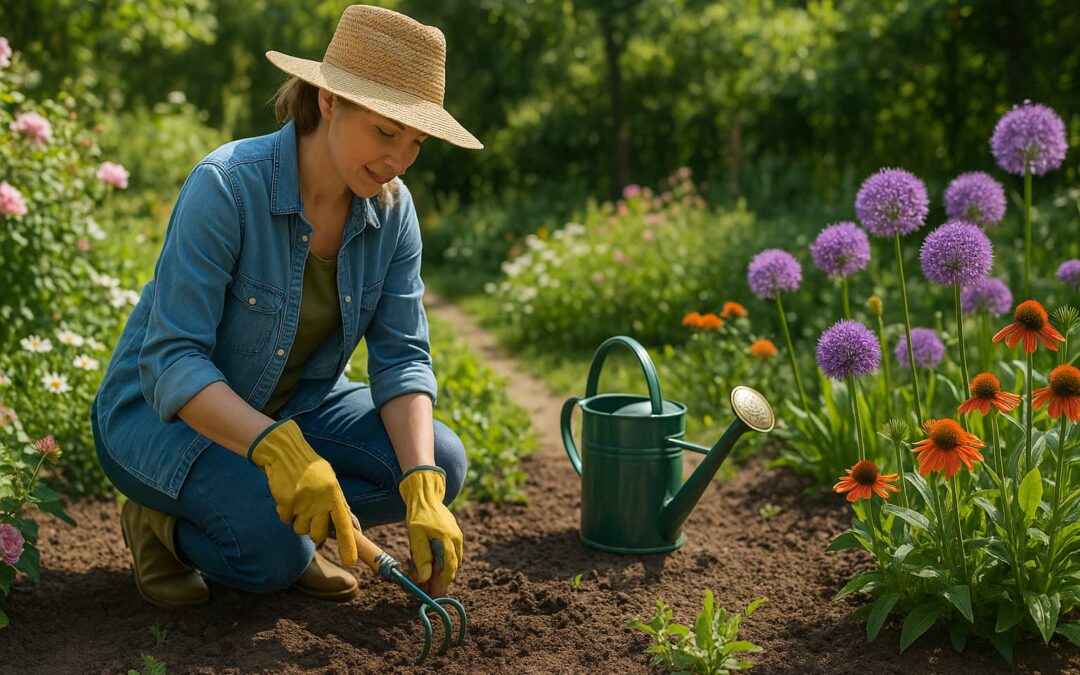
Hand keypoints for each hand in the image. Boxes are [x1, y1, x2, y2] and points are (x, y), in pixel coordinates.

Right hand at [248, 419, 357, 566]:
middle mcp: (320, 500)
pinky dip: (284, 512)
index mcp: (335, 494)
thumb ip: (339, 505)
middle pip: (318, 535)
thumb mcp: (330, 483)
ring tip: (298, 502)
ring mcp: (303, 502)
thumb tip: (355, 528)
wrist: (286, 452)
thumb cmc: (311, 469)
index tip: (351, 562)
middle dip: (314, 533)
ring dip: (297, 521)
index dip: (348, 544)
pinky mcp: (286, 502)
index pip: (344, 524)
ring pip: (300, 530)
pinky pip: (285, 520)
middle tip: (310, 518)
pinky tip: (287, 497)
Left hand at [398, 466, 461, 594]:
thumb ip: (422, 557)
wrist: (425, 495)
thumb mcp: (416, 537)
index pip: (448, 569)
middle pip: (452, 566)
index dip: (442, 583)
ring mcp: (456, 535)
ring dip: (443, 572)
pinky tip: (434, 565)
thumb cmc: (418, 516)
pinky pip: (452, 552)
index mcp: (447, 541)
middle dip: (442, 581)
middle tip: (432, 591)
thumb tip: (425, 578)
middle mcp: (455, 539)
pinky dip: (444, 561)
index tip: (436, 595)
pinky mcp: (454, 533)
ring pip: (453, 560)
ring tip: (431, 581)